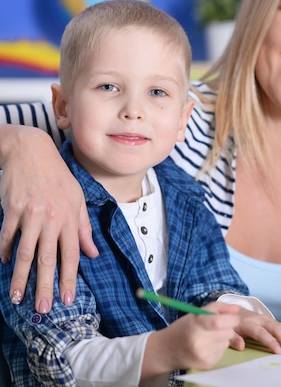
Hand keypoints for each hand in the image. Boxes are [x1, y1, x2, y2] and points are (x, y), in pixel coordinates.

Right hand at [0, 126, 97, 312]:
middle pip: (47, 259)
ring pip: (25, 253)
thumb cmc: (58, 177)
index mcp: (70, 219)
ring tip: (17, 297)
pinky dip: (6, 251)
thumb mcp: (77, 199)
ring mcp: (31, 215)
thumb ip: (84, 228)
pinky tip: (6, 264)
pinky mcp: (12, 210)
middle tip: (42, 308)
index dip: (69, 279)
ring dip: (20, 278)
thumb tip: (93, 253)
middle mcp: (52, 219)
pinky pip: (7, 236)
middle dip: (45, 286)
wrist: (31, 152)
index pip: (71, 255)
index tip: (67, 299)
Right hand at [143, 302, 240, 377]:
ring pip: (227, 342)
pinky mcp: (207, 364)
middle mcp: (199, 343)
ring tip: (209, 337)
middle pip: (228, 332)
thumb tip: (237, 310)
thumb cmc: (183, 328)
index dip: (231, 319)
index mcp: (195, 326)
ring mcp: (203, 355)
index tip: (233, 317)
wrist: (166, 351)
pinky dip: (219, 347)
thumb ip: (218, 308)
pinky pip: (223, 352)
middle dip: (228, 327)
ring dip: (223, 338)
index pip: (219, 322)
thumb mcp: (197, 313)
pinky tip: (207, 346)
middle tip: (217, 327)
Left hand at [229, 308, 280, 354]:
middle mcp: (261, 320)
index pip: (261, 333)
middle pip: (276, 329)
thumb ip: (233, 338)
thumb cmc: (231, 323)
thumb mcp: (228, 329)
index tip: (279, 352)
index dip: (270, 342)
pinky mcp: (273, 322)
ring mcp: (269, 320)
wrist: (233, 309)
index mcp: (249, 323)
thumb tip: (241, 347)